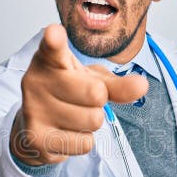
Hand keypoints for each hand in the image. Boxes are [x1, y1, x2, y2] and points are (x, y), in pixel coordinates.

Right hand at [10, 24, 147, 165]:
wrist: (34, 126)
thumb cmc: (68, 95)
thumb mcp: (92, 82)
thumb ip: (117, 84)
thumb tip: (142, 86)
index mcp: (50, 59)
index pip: (53, 47)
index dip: (55, 40)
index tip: (54, 33)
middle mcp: (37, 81)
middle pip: (96, 94)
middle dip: (98, 101)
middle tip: (81, 99)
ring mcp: (34, 110)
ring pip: (92, 121)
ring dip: (90, 123)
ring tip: (72, 117)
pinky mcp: (37, 138)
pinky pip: (85, 143)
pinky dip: (83, 141)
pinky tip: (65, 133)